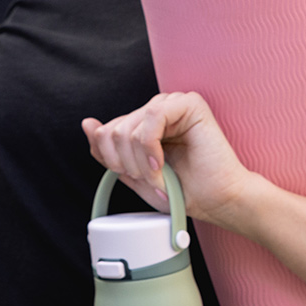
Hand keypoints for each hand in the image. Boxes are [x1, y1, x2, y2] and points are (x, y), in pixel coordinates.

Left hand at [82, 91, 256, 226]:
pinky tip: (161, 163)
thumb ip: (108, 152)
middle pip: (113, 131)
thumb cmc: (184, 191)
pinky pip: (152, 117)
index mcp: (143, 125)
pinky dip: (150, 147)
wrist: (218, 201)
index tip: (131, 177)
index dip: (110, 159)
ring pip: (129, 127)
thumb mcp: (134, 175)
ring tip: (158, 175)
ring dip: (139, 161)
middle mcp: (156, 111)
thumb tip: (87, 123)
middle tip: (149, 180)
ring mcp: (172, 104)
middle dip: (126, 164)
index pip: (105, 132)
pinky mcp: (189, 103)